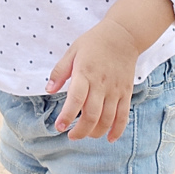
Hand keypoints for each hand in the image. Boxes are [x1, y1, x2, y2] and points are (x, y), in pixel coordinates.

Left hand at [46, 16, 137, 141]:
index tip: (59, 127)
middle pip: (92, 115)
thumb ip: (60, 71)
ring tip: (85, 135)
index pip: (76, 99)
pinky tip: (109, 138)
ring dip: (96, 132)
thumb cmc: (94, 42)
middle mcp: (101, 84)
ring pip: (107, 119)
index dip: (67, 116)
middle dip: (80, 130)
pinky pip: (123, 116)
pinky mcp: (126, 92)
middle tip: (71, 136)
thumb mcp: (72, 51)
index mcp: (85, 73)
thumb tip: (48, 90)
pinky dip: (117, 130)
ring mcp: (115, 90)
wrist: (123, 35)